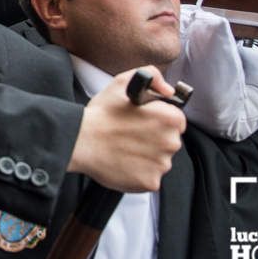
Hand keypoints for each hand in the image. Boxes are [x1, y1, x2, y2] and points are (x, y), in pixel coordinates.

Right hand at [68, 67, 185, 192]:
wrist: (81, 141)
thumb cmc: (100, 114)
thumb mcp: (124, 82)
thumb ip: (152, 76)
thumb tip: (168, 90)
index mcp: (170, 119)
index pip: (176, 122)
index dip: (159, 121)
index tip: (144, 122)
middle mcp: (171, 143)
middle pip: (169, 142)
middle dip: (154, 139)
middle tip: (130, 135)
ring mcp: (161, 165)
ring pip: (160, 161)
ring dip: (146, 156)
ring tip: (124, 149)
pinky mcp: (150, 182)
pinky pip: (150, 178)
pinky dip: (139, 173)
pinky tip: (123, 162)